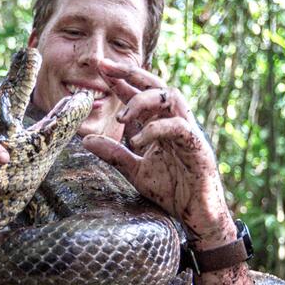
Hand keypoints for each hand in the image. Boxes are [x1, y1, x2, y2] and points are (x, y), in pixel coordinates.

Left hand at [82, 59, 235, 247]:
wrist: (198, 216)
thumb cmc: (173, 192)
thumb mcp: (135, 171)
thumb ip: (115, 154)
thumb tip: (86, 140)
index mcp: (163, 125)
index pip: (142, 95)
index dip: (122, 80)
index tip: (100, 69)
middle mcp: (177, 122)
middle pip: (157, 85)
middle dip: (131, 74)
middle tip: (105, 67)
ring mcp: (189, 132)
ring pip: (171, 98)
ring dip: (143, 101)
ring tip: (121, 118)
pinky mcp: (198, 147)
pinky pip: (178, 127)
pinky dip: (156, 129)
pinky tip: (137, 140)